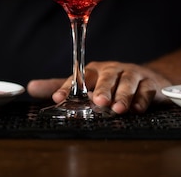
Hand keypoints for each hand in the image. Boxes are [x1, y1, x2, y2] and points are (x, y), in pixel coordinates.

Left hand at [27, 61, 169, 113]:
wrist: (148, 77)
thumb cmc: (112, 82)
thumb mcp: (86, 83)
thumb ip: (61, 86)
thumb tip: (30, 87)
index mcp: (95, 70)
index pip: (80, 76)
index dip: (69, 86)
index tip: (58, 99)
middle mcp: (113, 70)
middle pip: (107, 77)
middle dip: (102, 89)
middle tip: (97, 102)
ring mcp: (132, 75)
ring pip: (127, 82)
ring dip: (123, 95)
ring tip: (117, 109)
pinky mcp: (150, 83)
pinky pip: (146, 90)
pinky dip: (142, 99)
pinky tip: (138, 109)